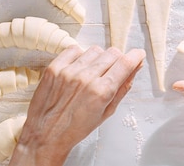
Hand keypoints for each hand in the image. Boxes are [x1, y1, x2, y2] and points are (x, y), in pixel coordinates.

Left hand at [9, 45, 145, 165]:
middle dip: (117, 60)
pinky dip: (80, 55)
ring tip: (92, 72)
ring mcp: (68, 72)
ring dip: (99, 58)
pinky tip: (79, 68)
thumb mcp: (107, 111)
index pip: (125, 63)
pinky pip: (74, 49)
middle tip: (112, 70)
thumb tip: (135, 68)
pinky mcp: (54, 68)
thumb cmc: (75, 128)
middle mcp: (85, 79)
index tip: (137, 54)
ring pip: (95, 50)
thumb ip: (123, 87)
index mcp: (101, 91)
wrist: (45, 135)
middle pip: (112, 53)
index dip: (135, 56)